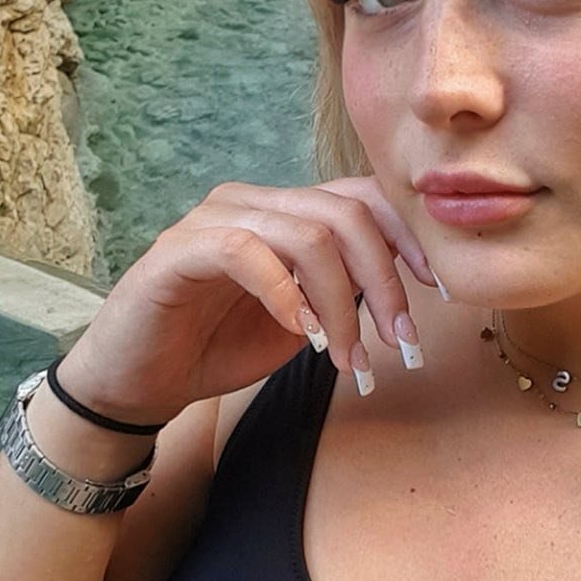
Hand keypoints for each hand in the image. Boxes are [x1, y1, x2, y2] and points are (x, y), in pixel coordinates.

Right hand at [56, 177, 434, 424]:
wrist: (142, 382)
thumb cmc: (219, 347)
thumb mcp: (304, 321)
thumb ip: (344, 292)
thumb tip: (406, 287)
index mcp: (286, 214)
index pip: (362, 199)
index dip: (408, 238)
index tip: (439, 290)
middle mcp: (254, 203)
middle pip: (345, 214)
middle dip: (385, 282)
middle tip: (400, 340)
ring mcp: (213, 220)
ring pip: (305, 234)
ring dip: (340, 303)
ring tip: (348, 357)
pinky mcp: (178, 250)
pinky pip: (244, 250)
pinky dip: (283, 292)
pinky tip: (300, 333)